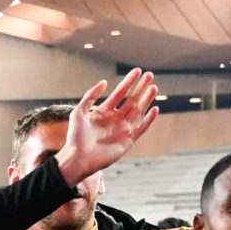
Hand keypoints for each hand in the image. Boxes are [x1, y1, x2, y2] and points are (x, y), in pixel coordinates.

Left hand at [53, 69, 160, 183]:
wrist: (77, 158)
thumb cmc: (75, 137)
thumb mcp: (79, 112)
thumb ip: (90, 96)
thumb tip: (104, 81)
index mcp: (104, 112)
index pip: (119, 94)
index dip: (128, 82)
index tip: (137, 71)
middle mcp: (115, 120)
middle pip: (131, 100)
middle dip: (140, 88)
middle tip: (149, 74)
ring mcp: (122, 130)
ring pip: (138, 111)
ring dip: (146, 99)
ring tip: (153, 87)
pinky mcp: (127, 141)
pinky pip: (141, 128)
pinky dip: (148, 120)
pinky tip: (154, 109)